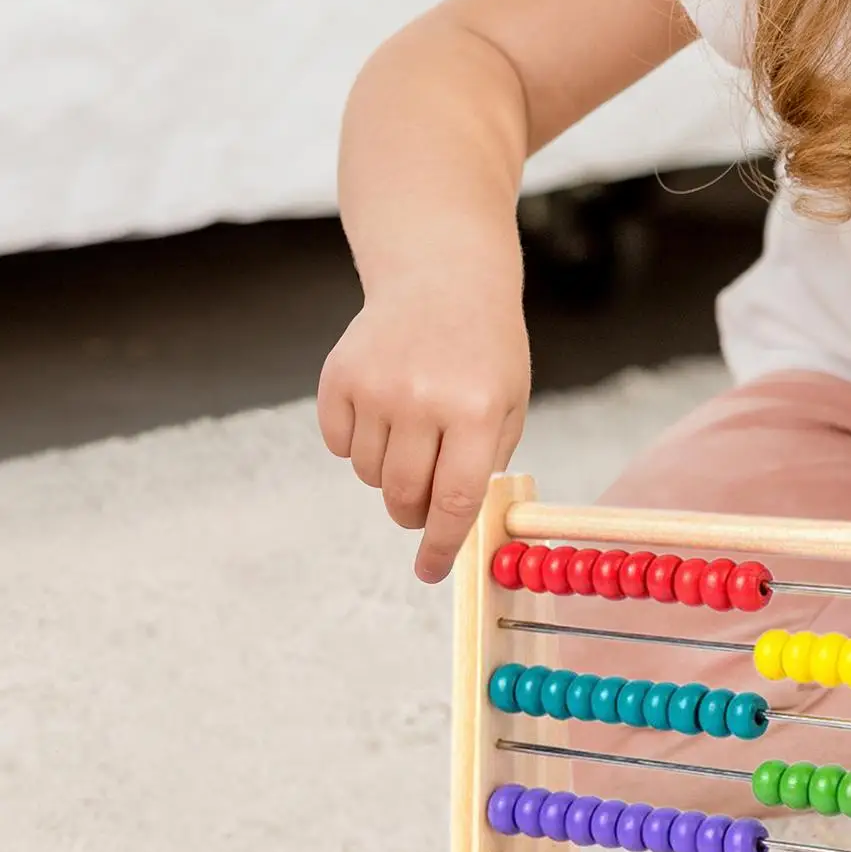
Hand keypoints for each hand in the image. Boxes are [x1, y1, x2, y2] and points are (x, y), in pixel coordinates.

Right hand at [318, 277, 529, 583]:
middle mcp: (424, 399)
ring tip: (413, 434)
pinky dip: (359, 444)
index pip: (455, 501)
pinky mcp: (339, 376)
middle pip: (404, 496)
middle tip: (422, 506)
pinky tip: (384, 411)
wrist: (443, 279)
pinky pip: (339, 445)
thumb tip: (455, 529)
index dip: (440, 545)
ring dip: (390, 474)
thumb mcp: (510, 405)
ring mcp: (376, 386)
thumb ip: (487, 466)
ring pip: (370, 475)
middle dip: (412, 515)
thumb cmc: (485, 352)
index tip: (430, 572)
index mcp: (477, 411)